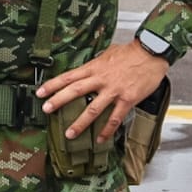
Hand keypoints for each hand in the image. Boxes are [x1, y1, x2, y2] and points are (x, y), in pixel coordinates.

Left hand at [36, 40, 167, 142]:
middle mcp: (101, 79)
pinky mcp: (127, 99)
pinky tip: (100, 139)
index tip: (40, 92)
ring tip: (69, 134)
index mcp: (95, 67)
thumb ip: (96, 64)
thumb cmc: (132, 52)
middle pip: (75, 90)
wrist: (152, 53)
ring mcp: (114, 90)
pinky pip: (114, 118)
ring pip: (93, 108)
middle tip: (46, 110)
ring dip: (80, 122)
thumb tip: (86, 70)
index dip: (53, 85)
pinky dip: (107, 130)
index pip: (69, 76)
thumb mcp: (108, 54)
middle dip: (58, 101)